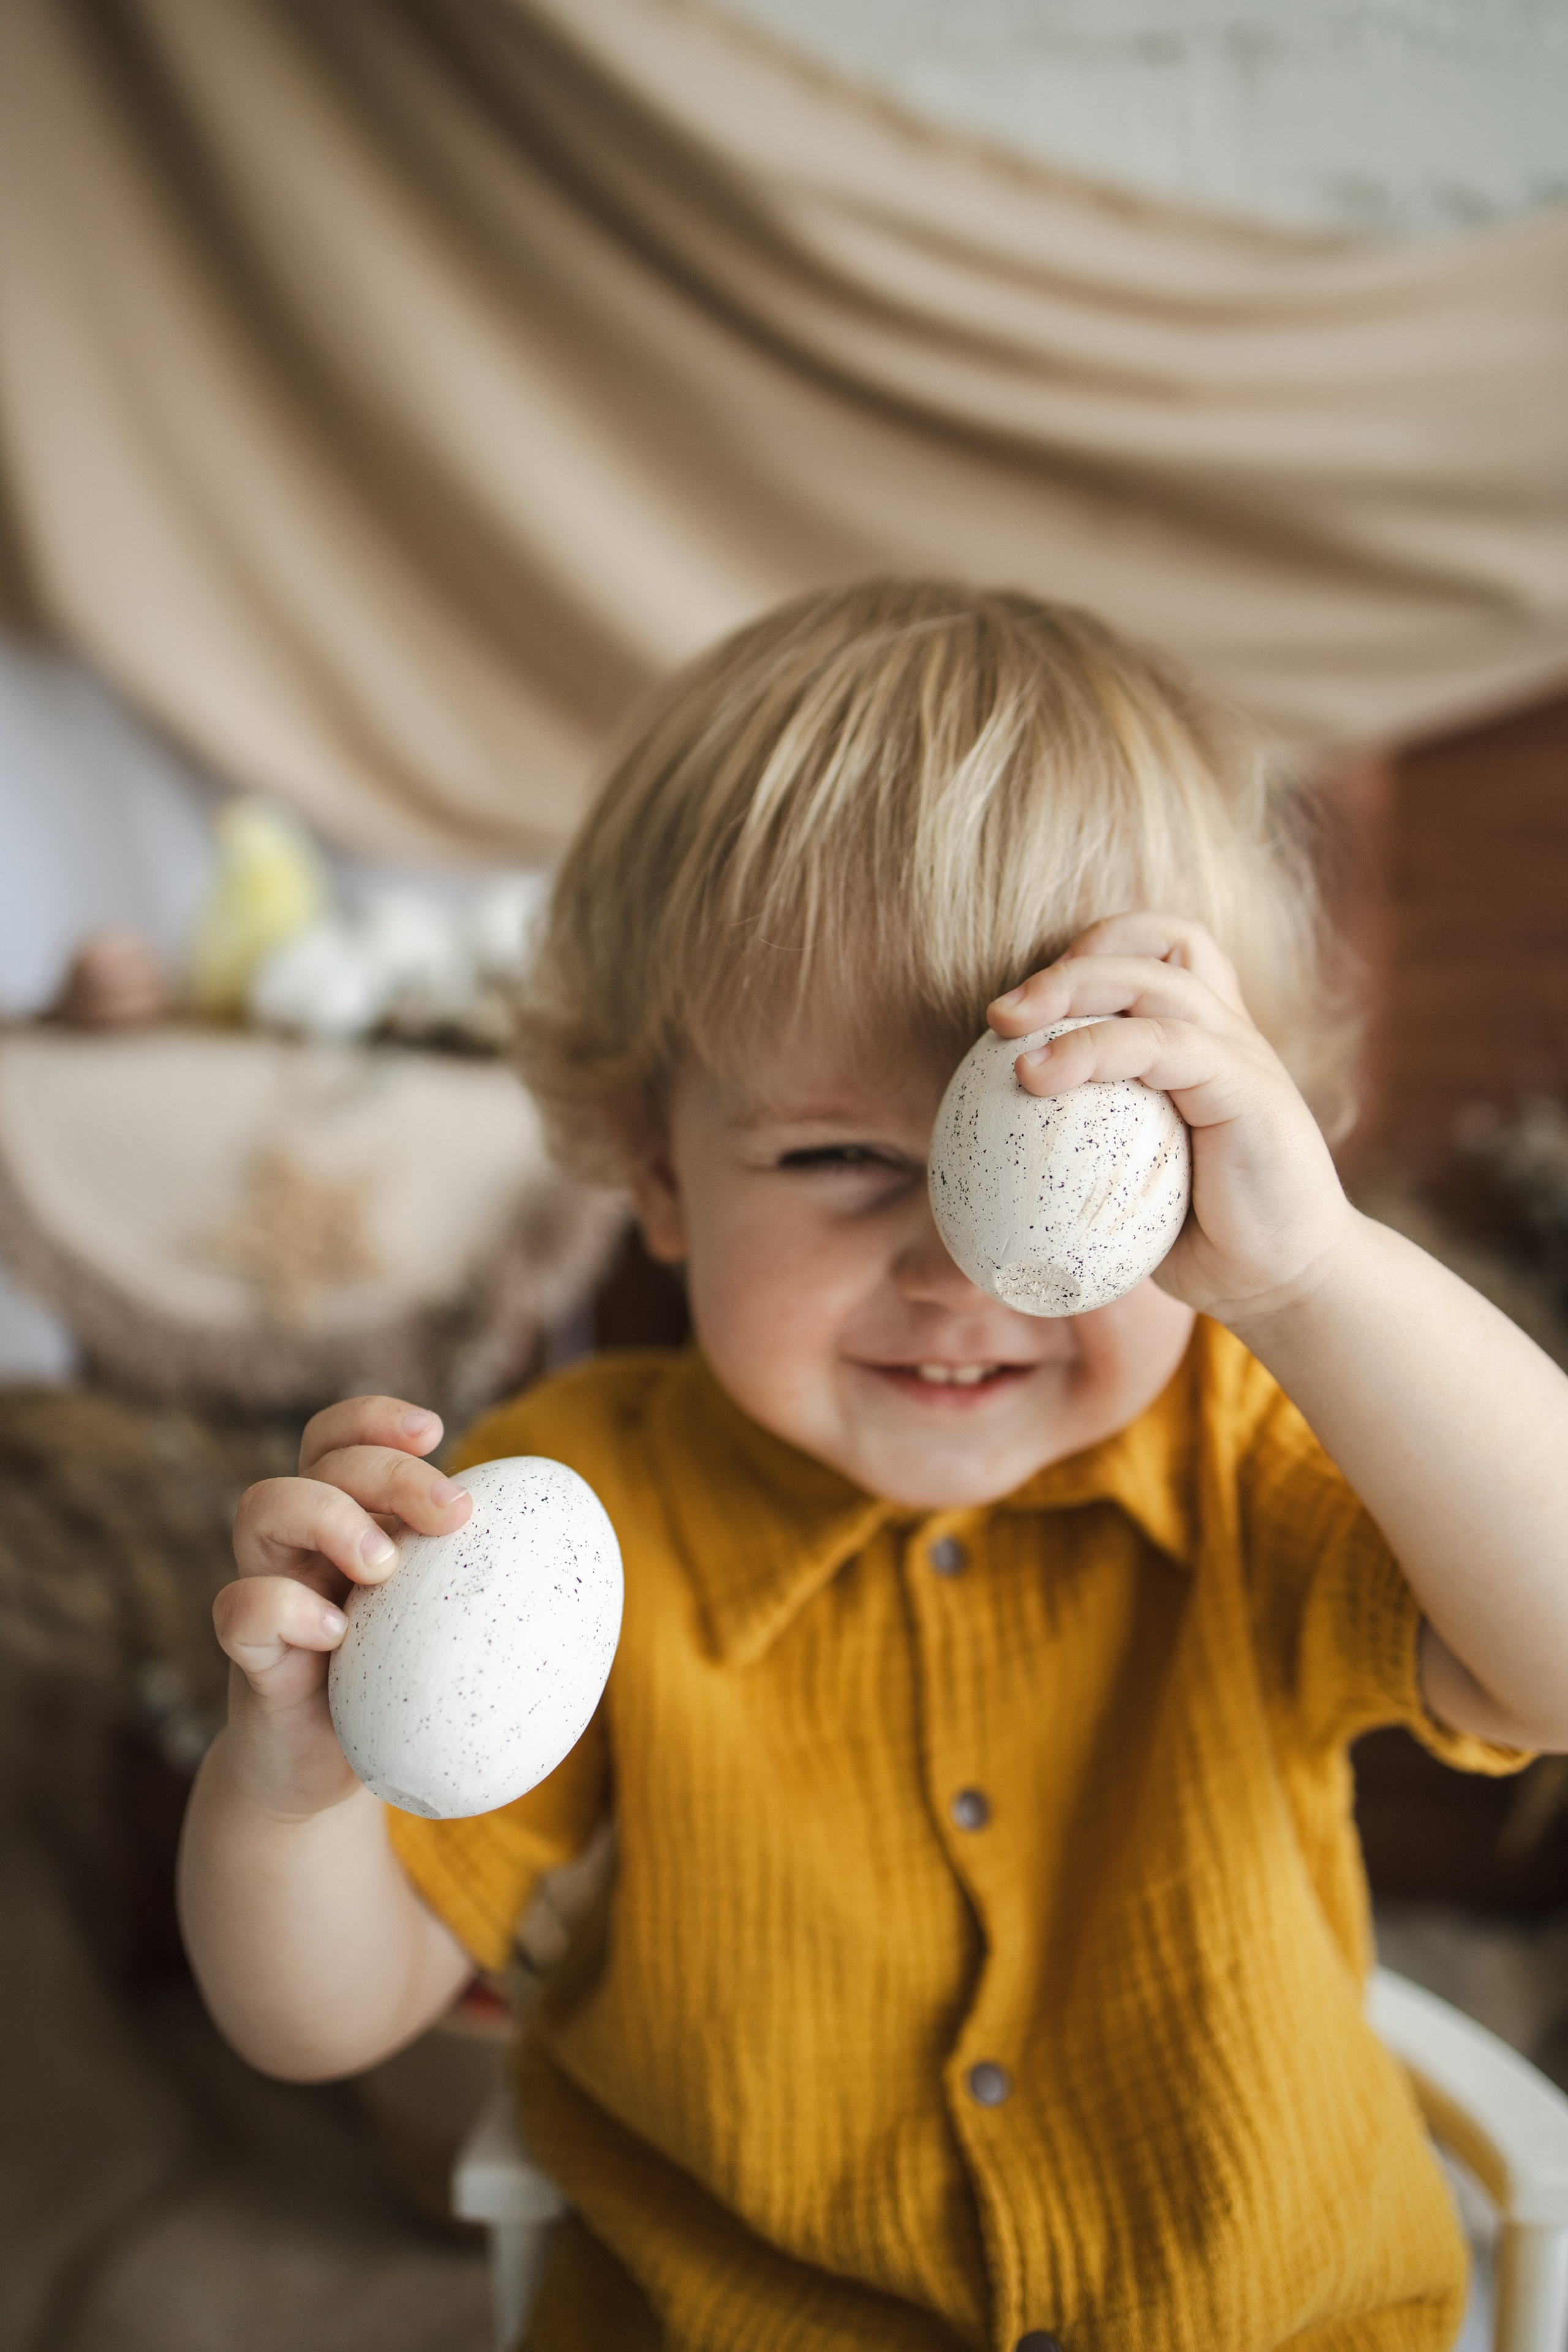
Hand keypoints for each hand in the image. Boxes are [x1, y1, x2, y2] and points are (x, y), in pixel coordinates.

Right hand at [212, 1396, 472, 1816]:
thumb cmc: (401, 1691)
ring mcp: (270, 1593)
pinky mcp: (250, 1659)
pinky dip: (285, 1608)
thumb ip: (500, 1597)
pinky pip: (239, 1609)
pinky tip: (336, 1637)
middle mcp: (299, 1544)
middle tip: (452, 1514)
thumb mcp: (454, 1632)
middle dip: (388, 1470)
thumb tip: (601, 1582)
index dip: (377, 1418)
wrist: (323, 1776)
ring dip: (330, 1517)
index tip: (436, 1432)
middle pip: (318, 1460)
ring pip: (260, 1507)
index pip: (339, 1437)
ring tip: (384, 1566)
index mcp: (346, 1520)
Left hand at [986, 913, 1350, 1324]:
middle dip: (1069, 965)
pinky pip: (1165, 1045)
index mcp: (1207, 1040)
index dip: (1101, 946)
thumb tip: (981, 1169)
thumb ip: (1080, 1150)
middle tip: (999, 1014)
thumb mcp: (1128, 1186)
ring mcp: (1243, 1057)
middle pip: (1153, 950)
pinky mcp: (1250, 1092)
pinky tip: (1040, 1078)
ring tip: (1006, 1033)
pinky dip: (1096, 1047)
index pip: (1166, 948)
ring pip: (1155, 984)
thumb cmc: (1199, 1243)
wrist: (1285, 1287)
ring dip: (1071, 992)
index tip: (1033, 1003)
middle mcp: (1229, 1033)